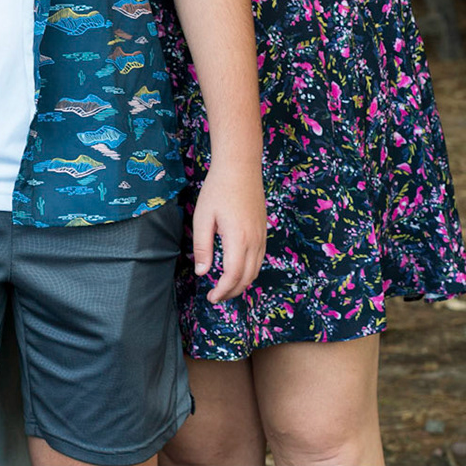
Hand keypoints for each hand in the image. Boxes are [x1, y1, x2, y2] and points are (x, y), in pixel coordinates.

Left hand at [191, 164, 266, 303]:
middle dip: (232, 292)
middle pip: (247, 278)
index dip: (223, 291)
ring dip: (241, 283)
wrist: (240, 168)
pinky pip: (259, 259)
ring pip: (256, 270)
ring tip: (224, 287)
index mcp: (238, 239)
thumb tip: (202, 273)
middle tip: (215, 297)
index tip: (211, 298)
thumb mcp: (203, 218)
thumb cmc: (218, 190)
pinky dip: (248, 271)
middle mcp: (255, 241)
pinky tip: (236, 270)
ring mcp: (262, 237)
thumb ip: (202, 247)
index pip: (233, 276)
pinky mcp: (263, 231)